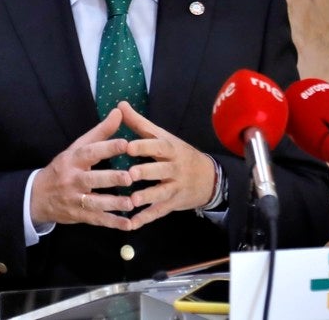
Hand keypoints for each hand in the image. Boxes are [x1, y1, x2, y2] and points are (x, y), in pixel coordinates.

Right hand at [30, 110, 135, 229]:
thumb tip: (119, 111)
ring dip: (113, 204)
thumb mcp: (77, 148)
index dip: (107, 148)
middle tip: (130, 177)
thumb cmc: (63, 168)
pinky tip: (128, 224)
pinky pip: (97, 220)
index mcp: (72, 160)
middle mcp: (72, 180)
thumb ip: (100, 132)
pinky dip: (112, 223)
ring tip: (131, 203)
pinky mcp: (79, 216)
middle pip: (91, 179)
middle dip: (110, 179)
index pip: (90, 152)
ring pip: (94, 202)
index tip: (125, 144)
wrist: (37, 197)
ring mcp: (74, 200)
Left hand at [118, 101, 217, 228]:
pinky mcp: (173, 203)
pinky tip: (132, 224)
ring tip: (131, 201)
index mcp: (170, 149)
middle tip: (130, 174)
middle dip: (146, 172)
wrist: (208, 178)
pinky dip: (146, 218)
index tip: (128, 146)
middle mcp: (174, 168)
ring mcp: (175, 187)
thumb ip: (139, 123)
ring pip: (161, 192)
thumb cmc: (177, 154)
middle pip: (161, 170)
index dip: (144, 146)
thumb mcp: (162, 136)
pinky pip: (160, 211)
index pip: (158, 146)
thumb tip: (119, 104)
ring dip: (147, 197)